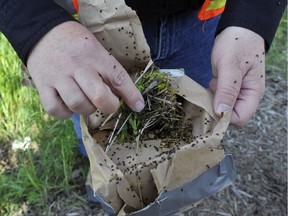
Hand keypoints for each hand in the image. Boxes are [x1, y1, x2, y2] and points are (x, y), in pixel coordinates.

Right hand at [27, 21, 143, 118]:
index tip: (138, 106)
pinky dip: (65, 113)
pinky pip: (56, 109)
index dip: (131, 95)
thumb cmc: (76, 43)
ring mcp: (58, 76)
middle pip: (99, 97)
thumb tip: (122, 96)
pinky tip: (68, 105)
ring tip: (86, 101)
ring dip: (87, 109)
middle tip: (108, 104)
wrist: (42, 32)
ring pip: (78, 105)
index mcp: (95, 55)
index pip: (118, 78)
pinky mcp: (42, 85)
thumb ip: (108, 71)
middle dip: (109, 106)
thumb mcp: (96, 49)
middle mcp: (77, 66)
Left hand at [210, 27, 264, 125]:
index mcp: (252, 92)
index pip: (240, 118)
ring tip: (212, 84)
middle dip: (217, 108)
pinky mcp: (229, 87)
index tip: (210, 106)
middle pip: (231, 115)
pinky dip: (212, 94)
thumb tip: (221, 112)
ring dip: (213, 100)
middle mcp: (246, 95)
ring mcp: (238, 92)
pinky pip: (219, 98)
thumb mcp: (229, 65)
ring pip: (223, 107)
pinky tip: (212, 82)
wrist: (239, 29)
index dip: (224, 117)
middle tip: (209, 93)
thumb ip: (227, 89)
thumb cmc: (237, 43)